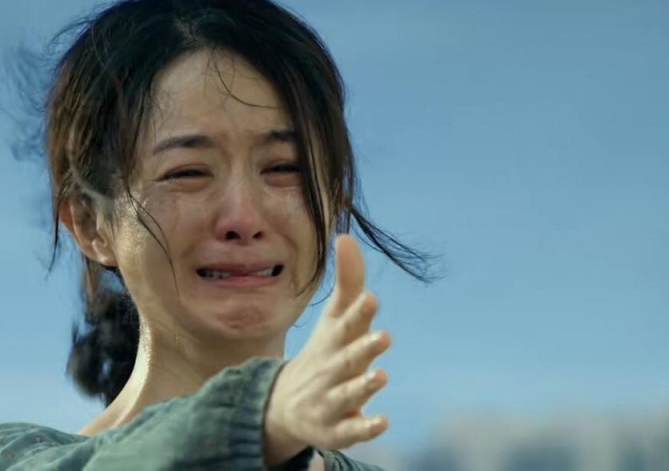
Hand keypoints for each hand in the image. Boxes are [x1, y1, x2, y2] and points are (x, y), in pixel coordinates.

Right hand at [263, 235, 391, 464]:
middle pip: (347, 359)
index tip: (371, 298)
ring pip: (347, 394)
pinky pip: (350, 431)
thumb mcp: (334, 320)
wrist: (284, 406)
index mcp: (334, 342)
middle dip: (363, 349)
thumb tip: (346, 237)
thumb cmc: (323, 354)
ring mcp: (331, 400)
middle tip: (384, 336)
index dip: (358, 313)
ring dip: (363, 386)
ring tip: (381, 376)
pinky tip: (381, 422)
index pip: (346, 324)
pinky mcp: (336, 429)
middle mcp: (331, 369)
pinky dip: (364, 427)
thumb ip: (348, 282)